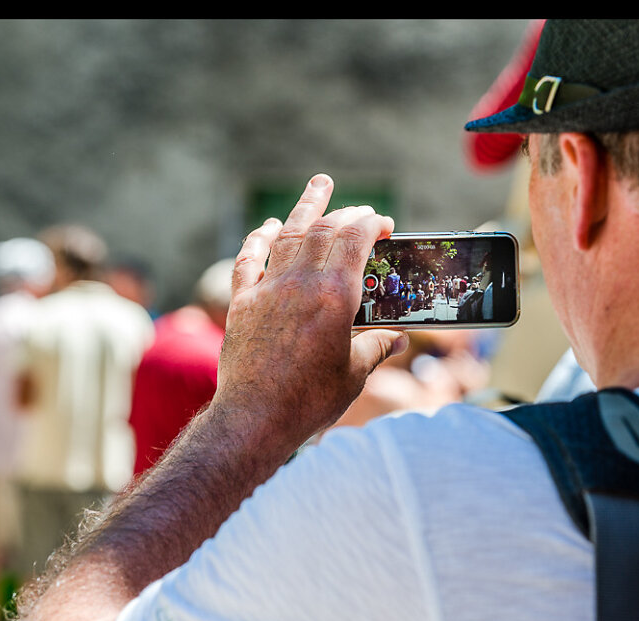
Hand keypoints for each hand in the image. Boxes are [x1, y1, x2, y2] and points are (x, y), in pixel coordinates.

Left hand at [213, 173, 408, 447]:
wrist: (256, 418)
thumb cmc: (311, 400)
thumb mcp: (354, 374)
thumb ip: (375, 348)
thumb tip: (395, 339)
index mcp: (336, 296)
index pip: (356, 240)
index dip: (372, 224)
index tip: (383, 224)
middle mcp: (301, 283)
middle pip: (324, 230)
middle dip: (346, 213)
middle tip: (361, 209)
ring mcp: (268, 289)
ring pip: (287, 234)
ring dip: (305, 207)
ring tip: (319, 185)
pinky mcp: (243, 303)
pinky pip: (249, 260)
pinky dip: (258, 239)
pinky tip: (266, 227)